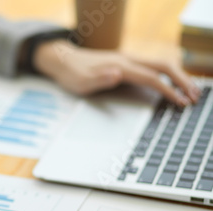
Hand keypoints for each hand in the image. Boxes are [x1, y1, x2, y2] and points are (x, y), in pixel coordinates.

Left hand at [33, 39, 200, 105]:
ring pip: (160, 65)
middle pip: (163, 66)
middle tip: (195, 97)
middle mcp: (127, 60)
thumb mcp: (81, 81)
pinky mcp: (126, 64)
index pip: (151, 78)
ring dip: (177, 77)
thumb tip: (118, 74)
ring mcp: (128, 61)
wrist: (63, 60)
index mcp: (120, 66)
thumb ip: (99, 78)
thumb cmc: (72, 74)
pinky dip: (167, 75)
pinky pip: (152, 67)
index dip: (168, 90)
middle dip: (181, 81)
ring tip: (190, 92)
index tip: (181, 102)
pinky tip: (171, 85)